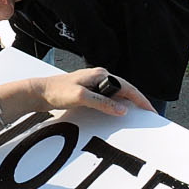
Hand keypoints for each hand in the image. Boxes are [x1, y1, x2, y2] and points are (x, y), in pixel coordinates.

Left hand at [25, 67, 153, 115]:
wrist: (38, 92)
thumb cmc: (56, 91)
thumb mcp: (81, 97)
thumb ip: (103, 103)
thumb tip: (122, 110)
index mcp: (100, 75)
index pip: (127, 87)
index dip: (140, 99)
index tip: (149, 110)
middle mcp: (99, 77)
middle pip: (124, 89)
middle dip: (137, 101)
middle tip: (147, 113)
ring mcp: (94, 83)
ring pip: (117, 93)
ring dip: (127, 103)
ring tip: (137, 114)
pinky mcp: (88, 91)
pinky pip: (108, 98)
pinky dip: (116, 105)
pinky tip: (118, 112)